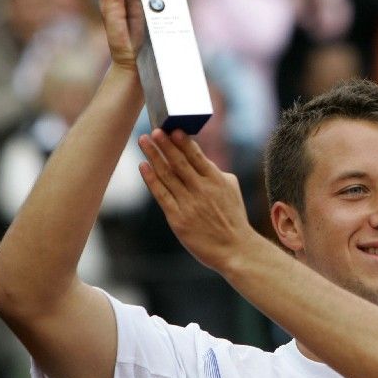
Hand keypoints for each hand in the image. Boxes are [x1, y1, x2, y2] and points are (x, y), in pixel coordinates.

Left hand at [138, 129, 254, 271]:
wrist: (234, 249)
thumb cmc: (232, 216)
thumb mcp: (230, 188)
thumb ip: (214, 170)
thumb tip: (197, 155)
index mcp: (216, 179)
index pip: (196, 155)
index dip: (183, 141)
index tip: (172, 128)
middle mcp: (201, 189)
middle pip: (179, 162)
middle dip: (165, 144)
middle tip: (154, 130)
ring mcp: (188, 204)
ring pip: (167, 175)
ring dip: (154, 156)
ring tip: (144, 141)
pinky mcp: (177, 218)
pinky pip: (161, 195)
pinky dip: (151, 179)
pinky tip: (143, 166)